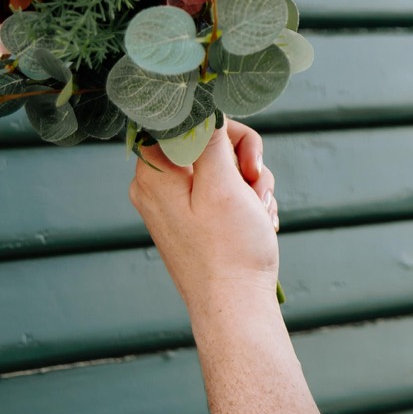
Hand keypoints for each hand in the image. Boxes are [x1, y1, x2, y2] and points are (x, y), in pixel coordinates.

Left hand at [130, 118, 279, 312]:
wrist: (236, 308)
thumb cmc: (229, 251)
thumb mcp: (224, 184)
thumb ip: (212, 138)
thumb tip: (202, 105)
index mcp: (154, 174)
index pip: (187, 120)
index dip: (224, 131)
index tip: (245, 158)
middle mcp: (157, 186)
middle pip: (208, 142)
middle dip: (244, 161)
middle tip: (256, 187)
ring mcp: (174, 205)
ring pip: (222, 167)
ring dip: (250, 185)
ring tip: (258, 213)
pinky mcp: (192, 220)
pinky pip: (223, 192)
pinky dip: (245, 202)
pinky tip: (256, 223)